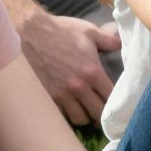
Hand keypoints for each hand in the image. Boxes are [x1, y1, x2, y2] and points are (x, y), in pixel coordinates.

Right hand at [19, 10, 120, 126]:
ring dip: (85, 116)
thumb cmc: (60, 31)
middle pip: (97, 113)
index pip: (111, 96)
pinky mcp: (47, 98)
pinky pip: (62, 116)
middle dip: (102, 113)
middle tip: (102, 109)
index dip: (116, 100)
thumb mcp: (88, 31)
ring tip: (86, 110)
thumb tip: (121, 44)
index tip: (116, 100)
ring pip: (80, 119)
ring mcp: (61, 95)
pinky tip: (69, 109)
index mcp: (92, 72)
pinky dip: (67, 115)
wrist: (29, 33)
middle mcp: (78, 87)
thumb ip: (108, 40)